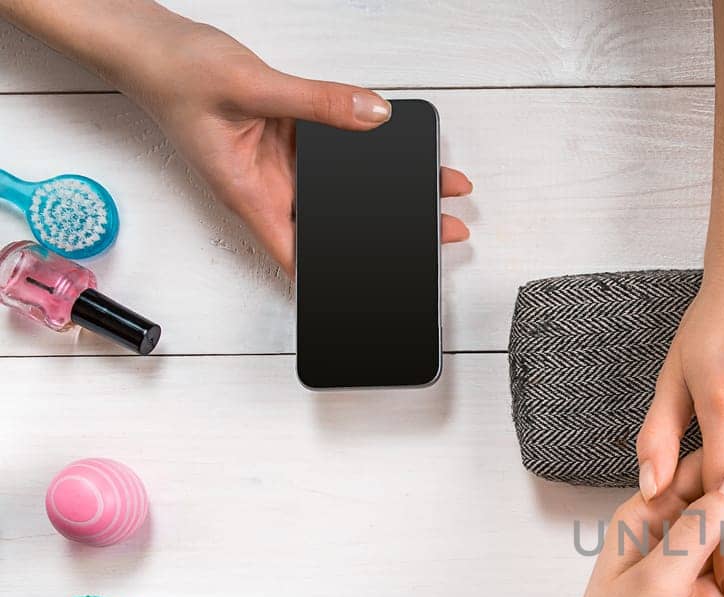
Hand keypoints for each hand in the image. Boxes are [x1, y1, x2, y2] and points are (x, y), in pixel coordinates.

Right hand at [112, 15, 469, 271]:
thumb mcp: (251, 86)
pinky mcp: (286, 136)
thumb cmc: (171, 74)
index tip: (384, 292)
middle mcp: (269, 186)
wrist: (148, 43)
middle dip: (387, 230)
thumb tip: (372, 115)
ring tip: (436, 190)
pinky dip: (364, 151)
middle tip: (442, 229)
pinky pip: (332, 149)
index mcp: (251, 195)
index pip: (299, 257)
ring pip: (342, 187)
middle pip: (335, 224)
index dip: (338, 282)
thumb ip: (316, 103)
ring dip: (385, 190)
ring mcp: (278, 163)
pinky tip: (397, 149)